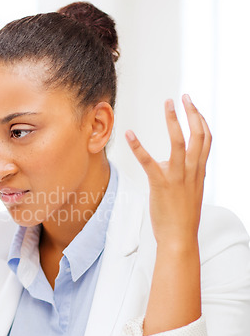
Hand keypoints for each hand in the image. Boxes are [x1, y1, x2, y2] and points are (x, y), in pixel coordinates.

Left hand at [125, 94, 211, 247]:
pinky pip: (148, 161)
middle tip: (183, 97)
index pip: (206, 140)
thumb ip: (185, 175)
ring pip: (178, 142)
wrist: (179, 237)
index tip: (195, 108)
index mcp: (199, 171)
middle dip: (192, 113)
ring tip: (167, 103)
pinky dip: (138, 146)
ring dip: (173, 120)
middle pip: (198, 135)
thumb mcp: (189, 192)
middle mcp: (192, 170)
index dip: (201, 121)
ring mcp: (177, 176)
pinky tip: (129, 134)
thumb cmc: (182, 217)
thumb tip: (172, 164)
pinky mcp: (160, 183)